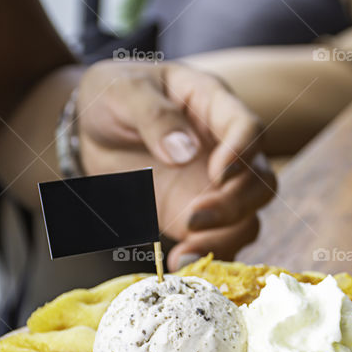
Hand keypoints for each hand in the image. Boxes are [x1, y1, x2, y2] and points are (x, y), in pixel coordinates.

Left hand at [74, 60, 276, 267]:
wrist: (91, 129)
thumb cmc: (112, 96)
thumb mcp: (122, 90)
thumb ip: (154, 115)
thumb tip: (184, 151)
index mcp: (214, 105)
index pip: (249, 129)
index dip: (241, 153)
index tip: (216, 174)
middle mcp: (225, 148)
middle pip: (260, 182)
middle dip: (234, 205)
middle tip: (192, 219)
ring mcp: (216, 186)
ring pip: (248, 218)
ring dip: (224, 239)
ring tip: (184, 253)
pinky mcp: (199, 216)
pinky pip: (220, 241)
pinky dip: (206, 255)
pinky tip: (178, 261)